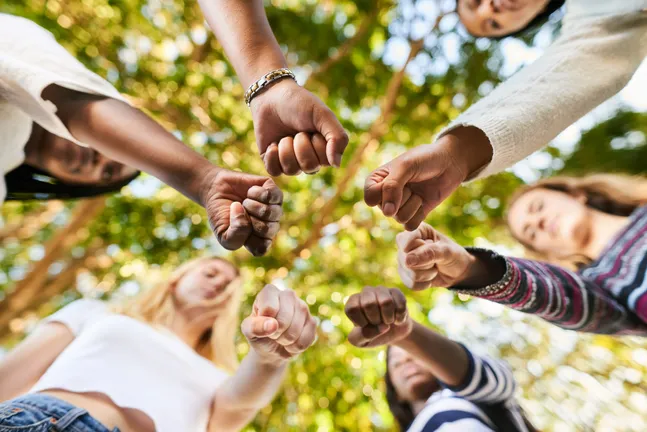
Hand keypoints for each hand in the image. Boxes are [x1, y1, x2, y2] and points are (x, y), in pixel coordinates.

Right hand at [201, 168, 282, 255]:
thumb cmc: (221, 214)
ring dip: (251, 206)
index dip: (247, 238)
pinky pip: (272, 195)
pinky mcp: (275, 193)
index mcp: (259, 240)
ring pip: (272, 212)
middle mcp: (270, 226)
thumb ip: (235, 236)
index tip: (235, 229)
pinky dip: (255, 193)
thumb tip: (245, 214)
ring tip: (244, 203)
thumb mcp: (222, 233)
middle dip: (248, 219)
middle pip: (268, 230)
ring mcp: (275, 209)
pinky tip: (249, 192)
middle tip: (239, 212)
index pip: (262, 247)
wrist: (217, 189)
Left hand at [242, 284, 316, 362]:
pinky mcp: (312, 321)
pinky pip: (306, 339)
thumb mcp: (248, 331)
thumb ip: (254, 326)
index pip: (269, 308)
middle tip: (272, 333)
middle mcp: (288, 294)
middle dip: (276, 333)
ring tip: (281, 337)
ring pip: (296, 330)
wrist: (271, 348)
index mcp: (270, 291)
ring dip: (285, 341)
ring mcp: (303, 307)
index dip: (265, 323)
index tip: (262, 324)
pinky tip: (291, 342)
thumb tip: (273, 325)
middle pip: (284, 319)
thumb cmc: (258, 334)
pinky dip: (296, 347)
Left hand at [250, 79, 348, 175]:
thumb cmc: (300, 103)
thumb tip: (336, 165)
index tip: (313, 130)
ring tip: (285, 136)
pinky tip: (273, 143)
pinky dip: (272, 156)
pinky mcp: (272, 162)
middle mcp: (308, 159)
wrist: (271, 96)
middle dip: (301, 145)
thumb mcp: (324, 115)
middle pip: (309, 167)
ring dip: (286, 148)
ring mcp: (289, 162)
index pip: (326, 161)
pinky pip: (274, 171)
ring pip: (291, 170)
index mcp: (324, 149)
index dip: (318, 144)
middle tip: (298, 131)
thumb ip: (337, 138)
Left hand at [344, 286, 411, 347]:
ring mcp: (381, 290)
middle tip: (377, 323)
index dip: (361, 322)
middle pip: (369, 304)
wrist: (391, 333)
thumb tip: (382, 327)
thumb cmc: (372, 335)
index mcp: (352, 303)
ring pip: (386, 301)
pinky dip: (400, 317)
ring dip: (389, 318)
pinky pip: (400, 303)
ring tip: (387, 321)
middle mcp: (365, 292)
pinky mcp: (396, 292)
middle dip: (375, 320)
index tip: (364, 325)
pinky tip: (397, 319)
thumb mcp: (361, 342)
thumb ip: (363, 336)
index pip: (352, 309)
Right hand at [364, 128, 491, 229]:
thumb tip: (387, 213)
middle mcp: (384, 195)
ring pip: (399, 218)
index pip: (370, 197)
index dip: (385, 193)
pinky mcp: (413, 215)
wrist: (450, 163)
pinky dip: (419, 214)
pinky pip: (410, 225)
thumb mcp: (405, 166)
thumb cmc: (425, 159)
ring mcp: (399, 206)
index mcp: (376, 180)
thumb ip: (392, 187)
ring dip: (413, 204)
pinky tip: (424, 202)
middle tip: (412, 182)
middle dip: (403, 196)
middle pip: (386, 210)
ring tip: (419, 191)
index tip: (399, 179)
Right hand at [396, 223, 474, 290]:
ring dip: (426, 275)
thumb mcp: (447, 251)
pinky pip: (410, 283)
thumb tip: (407, 261)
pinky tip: (430, 278)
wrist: (458, 272)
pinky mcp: (406, 275)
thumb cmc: (453, 255)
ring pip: (408, 273)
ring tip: (434, 268)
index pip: (403, 239)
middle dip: (425, 264)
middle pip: (405, 259)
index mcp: (417, 231)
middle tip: (436, 260)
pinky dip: (424, 284)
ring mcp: (405, 260)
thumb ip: (429, 253)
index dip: (412, 248)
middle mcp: (407, 245)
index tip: (428, 247)